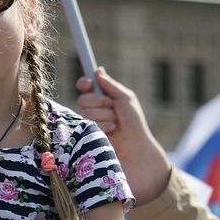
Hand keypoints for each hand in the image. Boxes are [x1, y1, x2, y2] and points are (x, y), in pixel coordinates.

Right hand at [75, 67, 170, 202]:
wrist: (137, 149)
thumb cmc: (134, 124)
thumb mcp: (126, 99)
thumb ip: (111, 85)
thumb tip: (97, 70)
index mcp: (102, 99)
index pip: (85, 87)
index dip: (84, 83)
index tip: (88, 84)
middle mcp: (93, 110)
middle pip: (83, 99)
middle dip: (100, 103)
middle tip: (114, 110)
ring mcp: (88, 124)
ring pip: (86, 112)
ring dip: (105, 117)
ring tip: (116, 126)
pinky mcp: (86, 137)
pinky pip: (87, 125)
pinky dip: (103, 126)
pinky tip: (111, 134)